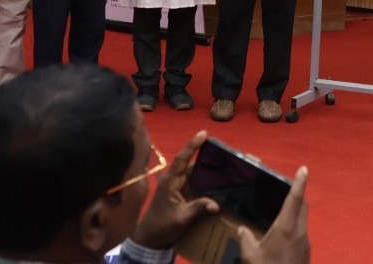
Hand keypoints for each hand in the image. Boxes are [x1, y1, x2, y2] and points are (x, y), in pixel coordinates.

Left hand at [132, 131, 219, 249]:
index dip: (192, 145)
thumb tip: (216, 205)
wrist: (150, 238)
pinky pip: (192, 181)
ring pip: (192, 172)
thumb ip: (198, 208)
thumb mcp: (181, 218)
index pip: (182, 159)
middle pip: (189, 163)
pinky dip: (203, 178)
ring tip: (222, 160)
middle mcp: (172, 180)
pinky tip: (215, 178)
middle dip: (203, 154)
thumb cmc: (162, 226)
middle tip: (221, 149)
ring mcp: (175, 186)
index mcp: (169, 181)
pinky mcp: (179, 193)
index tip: (203, 133)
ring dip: (204, 167)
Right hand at [237, 166, 309, 263]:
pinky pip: (301, 234)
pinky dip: (294, 228)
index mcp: (287, 228)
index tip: (304, 168)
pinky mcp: (306, 255)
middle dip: (298, 195)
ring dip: (296, 213)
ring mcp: (305, 244)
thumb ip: (246, 239)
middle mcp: (300, 233)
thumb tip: (243, 229)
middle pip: (303, 207)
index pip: (295, 199)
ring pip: (303, 221)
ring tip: (282, 212)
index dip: (300, 182)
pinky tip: (282, 236)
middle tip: (289, 188)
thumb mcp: (250, 256)